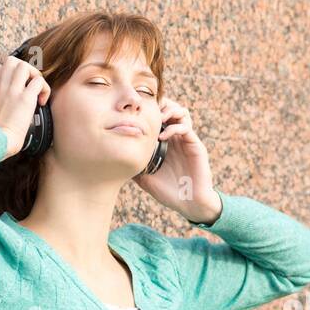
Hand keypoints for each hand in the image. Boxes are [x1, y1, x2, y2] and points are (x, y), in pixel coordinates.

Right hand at [0, 54, 50, 161]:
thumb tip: (7, 107)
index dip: (11, 74)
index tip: (18, 87)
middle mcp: (2, 87)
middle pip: (12, 61)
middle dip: (25, 69)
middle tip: (30, 86)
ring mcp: (13, 91)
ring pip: (25, 66)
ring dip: (35, 76)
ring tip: (37, 92)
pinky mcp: (25, 99)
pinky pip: (39, 82)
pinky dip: (45, 90)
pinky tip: (41, 103)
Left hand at [130, 97, 219, 221]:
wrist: (190, 204)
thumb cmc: (170, 192)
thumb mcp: (146, 179)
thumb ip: (134, 167)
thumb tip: (114, 161)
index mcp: (166, 142)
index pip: (159, 116)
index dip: (150, 109)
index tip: (136, 112)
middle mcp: (177, 138)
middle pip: (171, 108)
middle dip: (160, 104)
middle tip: (148, 110)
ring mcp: (187, 141)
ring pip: (182, 112)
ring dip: (169, 111)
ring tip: (158, 118)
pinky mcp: (195, 146)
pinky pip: (186, 128)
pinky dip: (174, 128)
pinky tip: (163, 137)